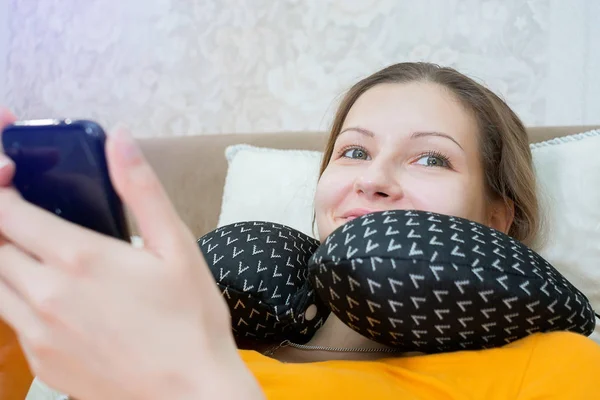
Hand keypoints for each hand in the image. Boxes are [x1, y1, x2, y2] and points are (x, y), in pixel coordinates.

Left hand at [0, 109, 263, 399]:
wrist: (188, 392)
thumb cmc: (190, 319)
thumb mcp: (176, 246)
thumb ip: (141, 189)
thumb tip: (121, 137)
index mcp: (79, 259)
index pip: (8, 211)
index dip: (0, 184)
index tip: (12, 172)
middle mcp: (45, 294)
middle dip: (3, 220)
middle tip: (29, 211)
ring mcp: (37, 332)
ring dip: (6, 257)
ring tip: (39, 250)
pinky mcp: (40, 361)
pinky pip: (10, 318)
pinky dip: (18, 295)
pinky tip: (57, 295)